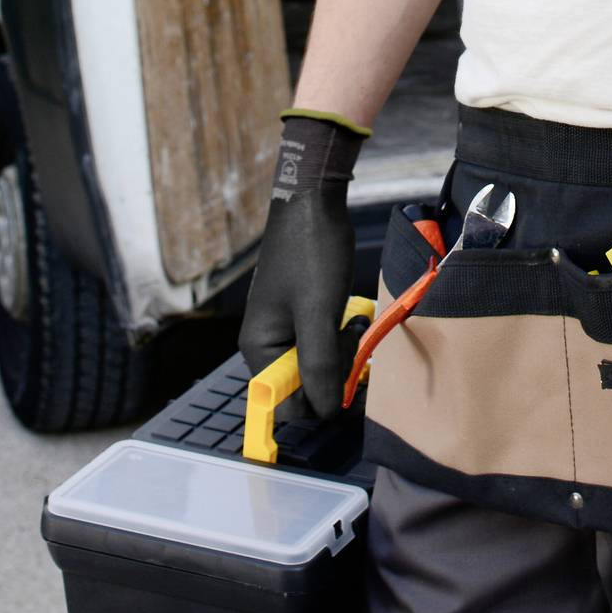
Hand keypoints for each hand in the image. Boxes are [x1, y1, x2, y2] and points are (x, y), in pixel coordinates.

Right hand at [238, 113, 363, 420]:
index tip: (347, 378)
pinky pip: (322, 345)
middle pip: (303, 387)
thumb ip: (319, 366)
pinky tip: (351, 320)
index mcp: (259, 347)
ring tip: (352, 326)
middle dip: (333, 373)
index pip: (285, 404)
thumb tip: (326, 412)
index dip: (319, 400)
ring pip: (317, 367)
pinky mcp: (301, 313)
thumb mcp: (318, 313)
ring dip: (340, 355)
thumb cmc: (312, 253)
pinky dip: (340, 339)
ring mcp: (284, 327)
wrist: (313, 199)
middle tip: (350, 342)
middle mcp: (266, 342)